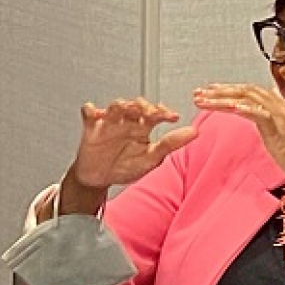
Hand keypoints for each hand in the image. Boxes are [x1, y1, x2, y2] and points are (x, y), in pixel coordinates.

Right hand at [68, 98, 197, 190]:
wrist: (100, 179)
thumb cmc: (125, 167)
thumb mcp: (150, 159)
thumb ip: (170, 144)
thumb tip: (194, 132)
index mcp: (143, 127)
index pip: (155, 114)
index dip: (164, 112)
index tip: (173, 117)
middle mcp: (127, 122)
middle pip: (136, 105)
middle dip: (143, 106)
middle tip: (149, 113)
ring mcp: (110, 123)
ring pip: (115, 106)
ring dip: (121, 105)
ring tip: (124, 109)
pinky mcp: (92, 126)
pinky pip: (89, 112)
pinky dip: (91, 110)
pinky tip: (95, 112)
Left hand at [192, 84, 284, 203]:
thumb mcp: (282, 139)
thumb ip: (269, 125)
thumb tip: (257, 115)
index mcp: (282, 108)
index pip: (251, 93)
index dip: (228, 91)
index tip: (208, 94)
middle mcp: (283, 107)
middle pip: (247, 90)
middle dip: (220, 91)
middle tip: (198, 93)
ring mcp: (284, 116)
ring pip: (249, 98)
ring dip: (223, 97)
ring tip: (203, 99)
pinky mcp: (284, 129)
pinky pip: (259, 112)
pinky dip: (242, 107)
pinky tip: (227, 107)